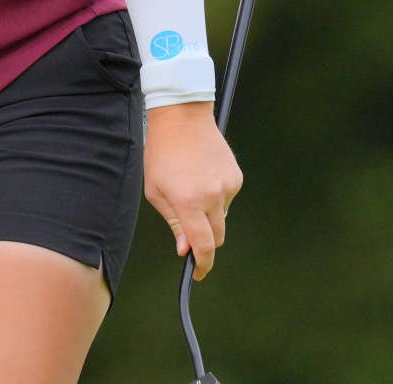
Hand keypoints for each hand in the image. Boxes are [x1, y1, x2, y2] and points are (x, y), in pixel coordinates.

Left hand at [144, 100, 242, 279]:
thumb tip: (185, 249)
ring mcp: (228, 186)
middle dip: (205, 240)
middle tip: (190, 229)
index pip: (203, 245)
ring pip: (222, 217)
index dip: (202, 264)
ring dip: (209, 214)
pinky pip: (227, 199)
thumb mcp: (156, 191)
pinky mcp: (236, 177)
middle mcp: (212, 196)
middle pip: (217, 236)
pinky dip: (216, 197)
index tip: (198, 272)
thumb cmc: (162, 153)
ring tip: (191, 188)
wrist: (182, 118)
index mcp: (189, 202)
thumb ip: (174, 223)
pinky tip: (203, 178)